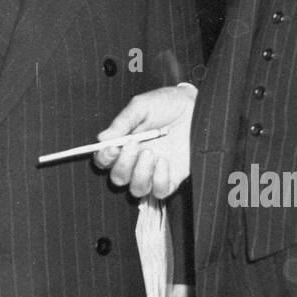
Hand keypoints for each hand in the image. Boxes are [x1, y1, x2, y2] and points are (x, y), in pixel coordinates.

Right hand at [93, 83, 195, 197]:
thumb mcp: (142, 106)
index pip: (104, 160)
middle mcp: (136, 161)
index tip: (111, 147)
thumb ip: (123, 121)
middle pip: (118, 178)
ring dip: (140, 174)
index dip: (104, 158)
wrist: (195, 107)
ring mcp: (153, 172)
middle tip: (134, 144)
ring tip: (150, 152)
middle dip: (123, 164)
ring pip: (137, 189)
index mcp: (123, 144)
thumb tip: (101, 138)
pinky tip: (164, 161)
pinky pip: (160, 191)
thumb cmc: (167, 104)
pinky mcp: (172, 178)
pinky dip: (159, 179)